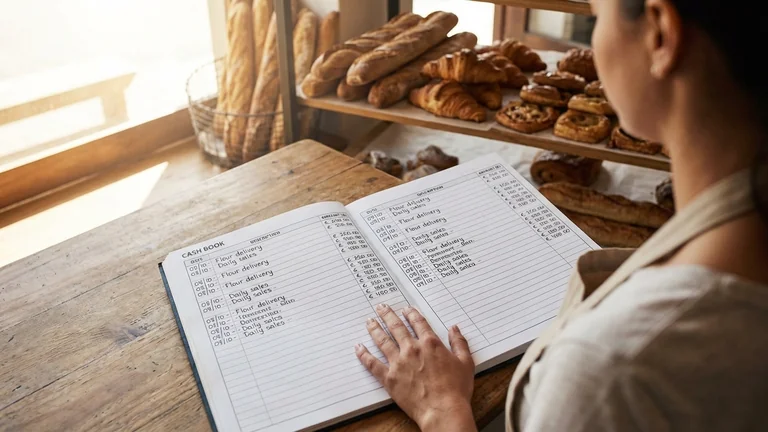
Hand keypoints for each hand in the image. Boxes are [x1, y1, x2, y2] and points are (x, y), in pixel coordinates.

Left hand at [355, 304, 476, 431]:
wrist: (443, 410)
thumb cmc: (456, 389)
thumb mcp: (465, 363)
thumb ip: (459, 343)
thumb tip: (454, 328)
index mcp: (430, 344)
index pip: (418, 323)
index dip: (411, 314)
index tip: (405, 309)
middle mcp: (412, 349)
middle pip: (396, 327)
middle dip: (388, 315)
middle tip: (380, 307)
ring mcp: (398, 363)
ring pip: (382, 341)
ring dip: (375, 329)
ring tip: (369, 321)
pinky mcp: (389, 378)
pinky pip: (373, 364)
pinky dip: (364, 355)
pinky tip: (358, 348)